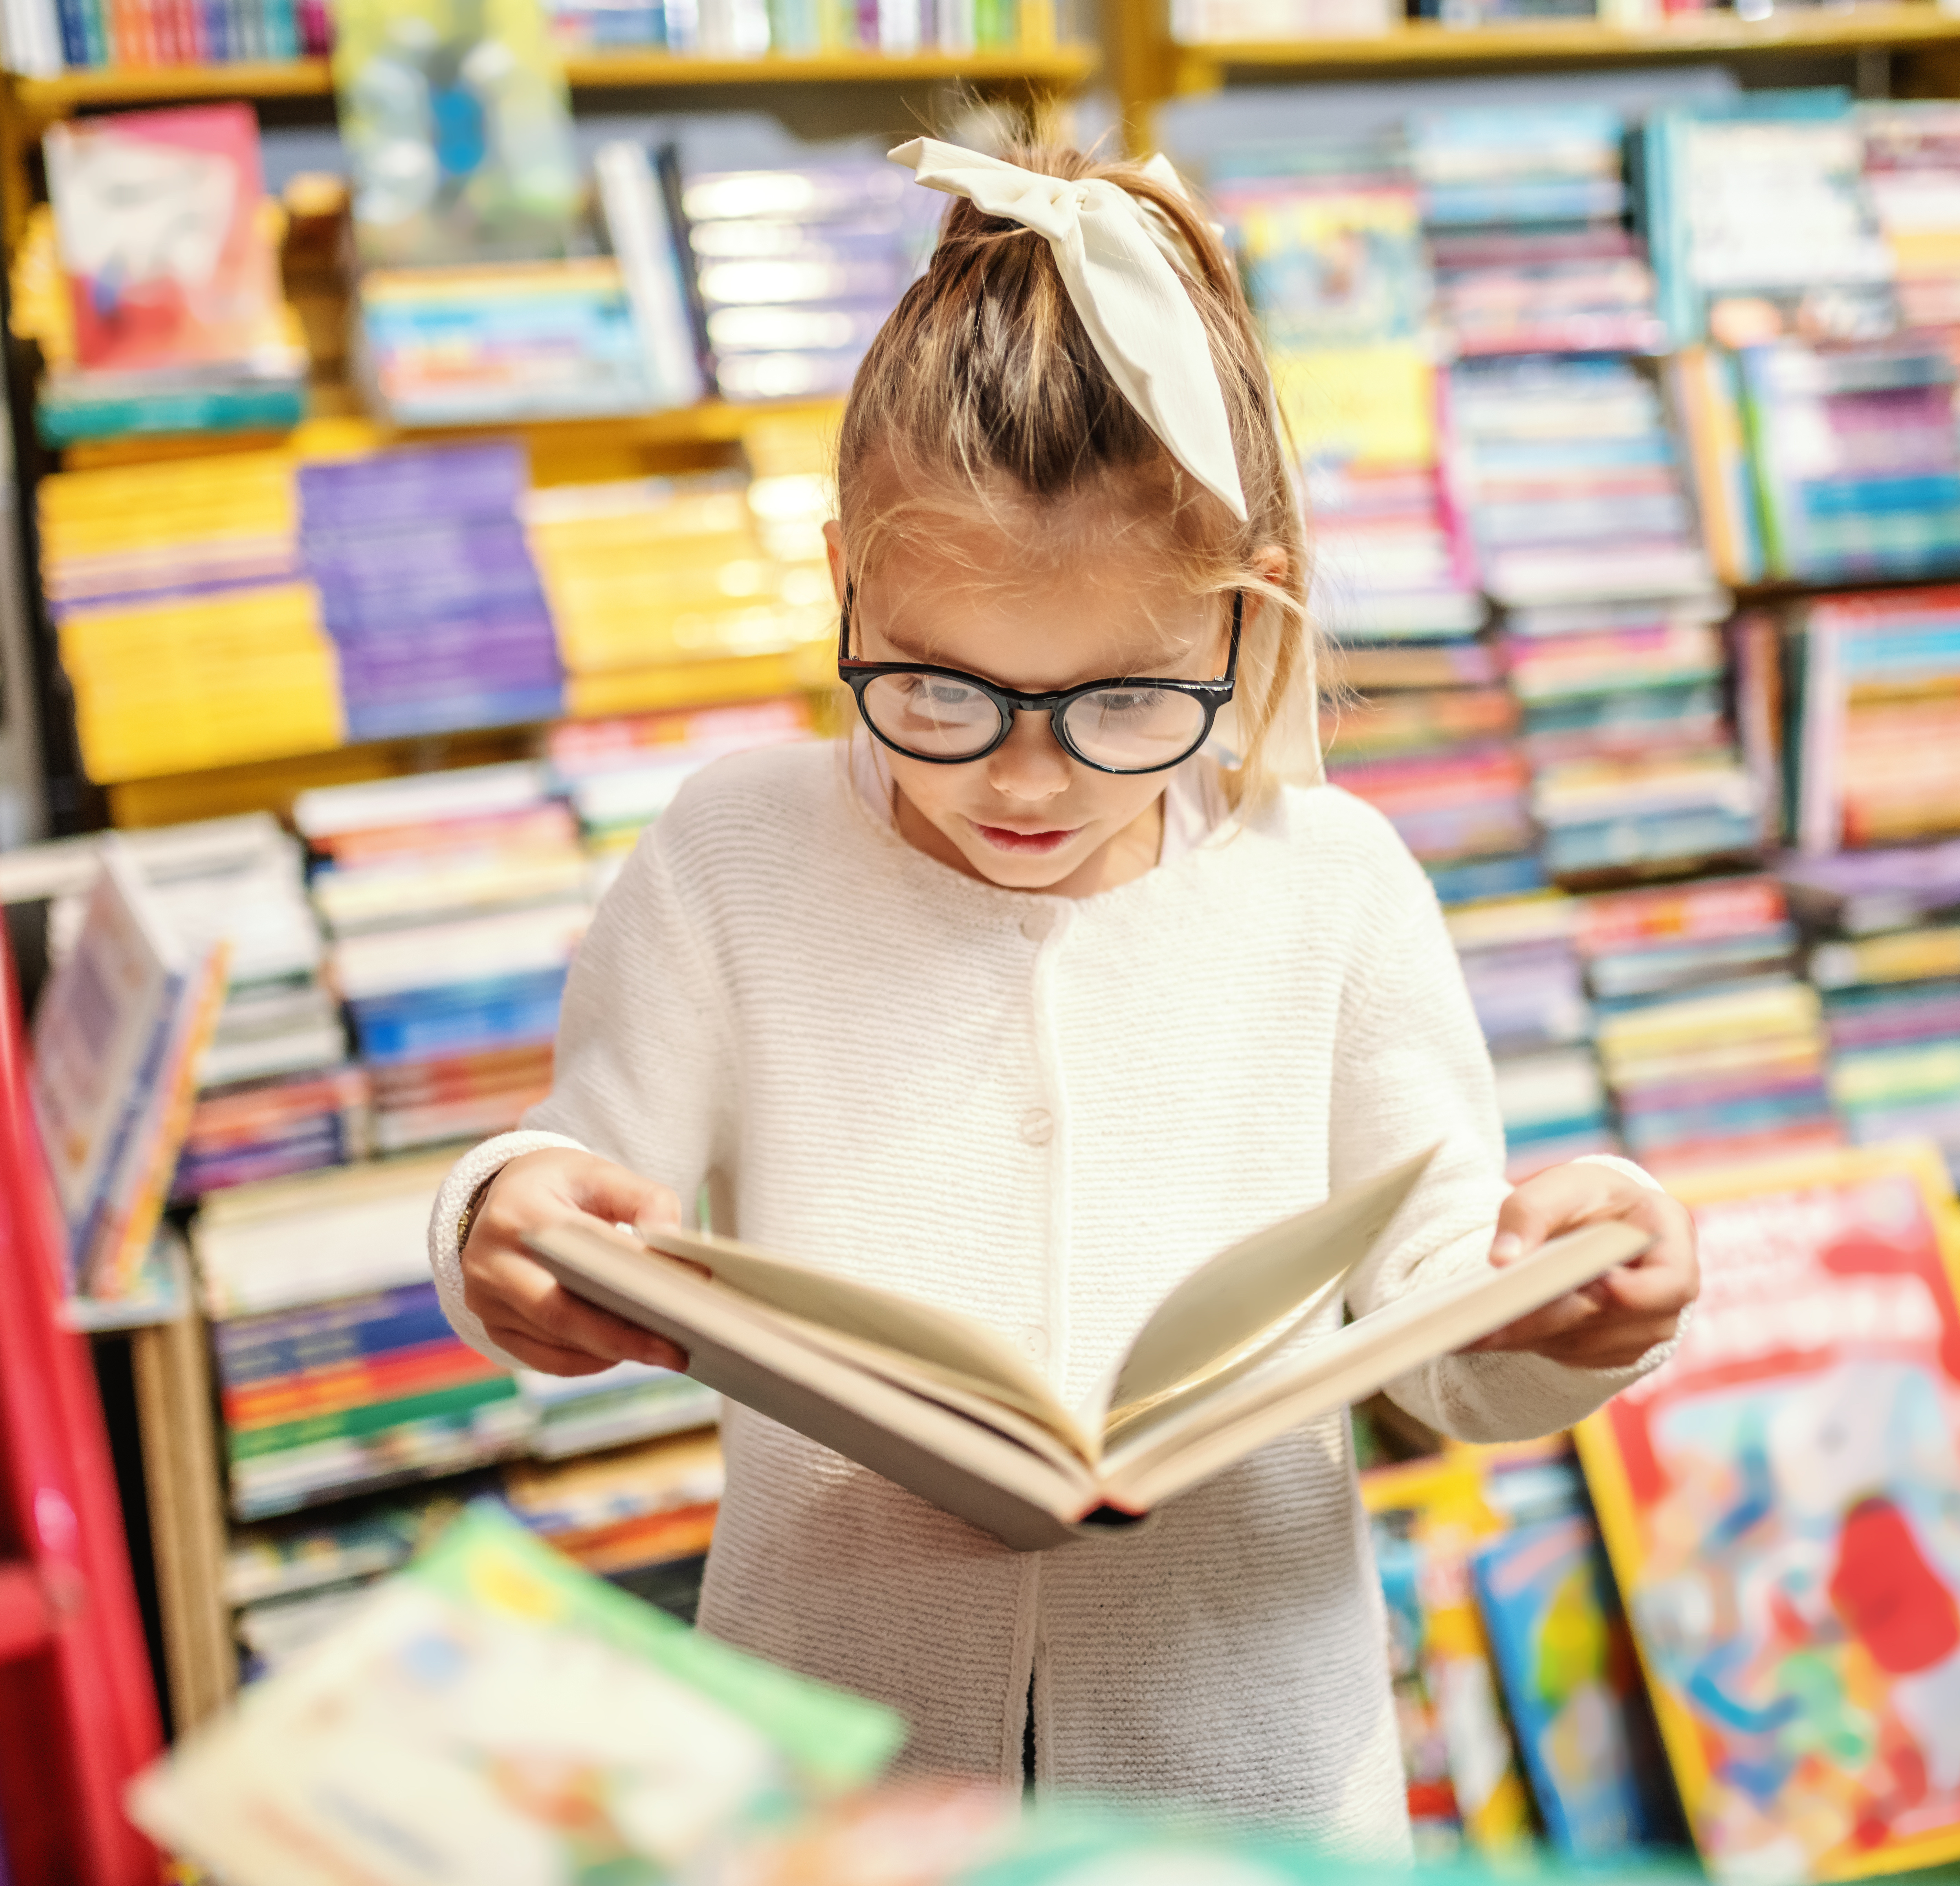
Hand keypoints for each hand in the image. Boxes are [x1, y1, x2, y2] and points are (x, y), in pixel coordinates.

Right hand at [460, 1148, 690, 1376]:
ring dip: (611, 1350)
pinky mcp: (491, 1326)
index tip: (683, 1293)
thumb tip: (670, 1240)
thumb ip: (643, 1198)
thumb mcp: (599, 1173)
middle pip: (559, 1310)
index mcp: (518, 1211)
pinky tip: (624, 1353)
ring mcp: (485, 1299)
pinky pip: (543, 1358)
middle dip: (622, 1336)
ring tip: (663, 1350)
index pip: (581, 1249)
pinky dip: (587, 1361)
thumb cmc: (559, 1186)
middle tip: (677, 1350)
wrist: (500, 1198)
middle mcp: (490, 1259)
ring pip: (553, 1340)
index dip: (632, 1273)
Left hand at [1465, 1161, 1697, 1370]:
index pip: (1670, 1282)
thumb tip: (1502, 1259)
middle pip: (1610, 1320)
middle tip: (1483, 1323)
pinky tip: (1488, 1333)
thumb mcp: (1560, 1187)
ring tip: (1468, 1330)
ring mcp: (1646, 1329)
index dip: (1635, 1292)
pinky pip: (1572, 1355)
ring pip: (1585, 1344)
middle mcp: (1669, 1295)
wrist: (1598, 1224)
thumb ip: (1530, 1213)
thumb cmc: (1586, 1198)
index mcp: (1671, 1242)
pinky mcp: (1615, 1350)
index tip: (1596, 1287)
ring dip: (1528, 1337)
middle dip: (1545, 1319)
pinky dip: (1530, 1343)